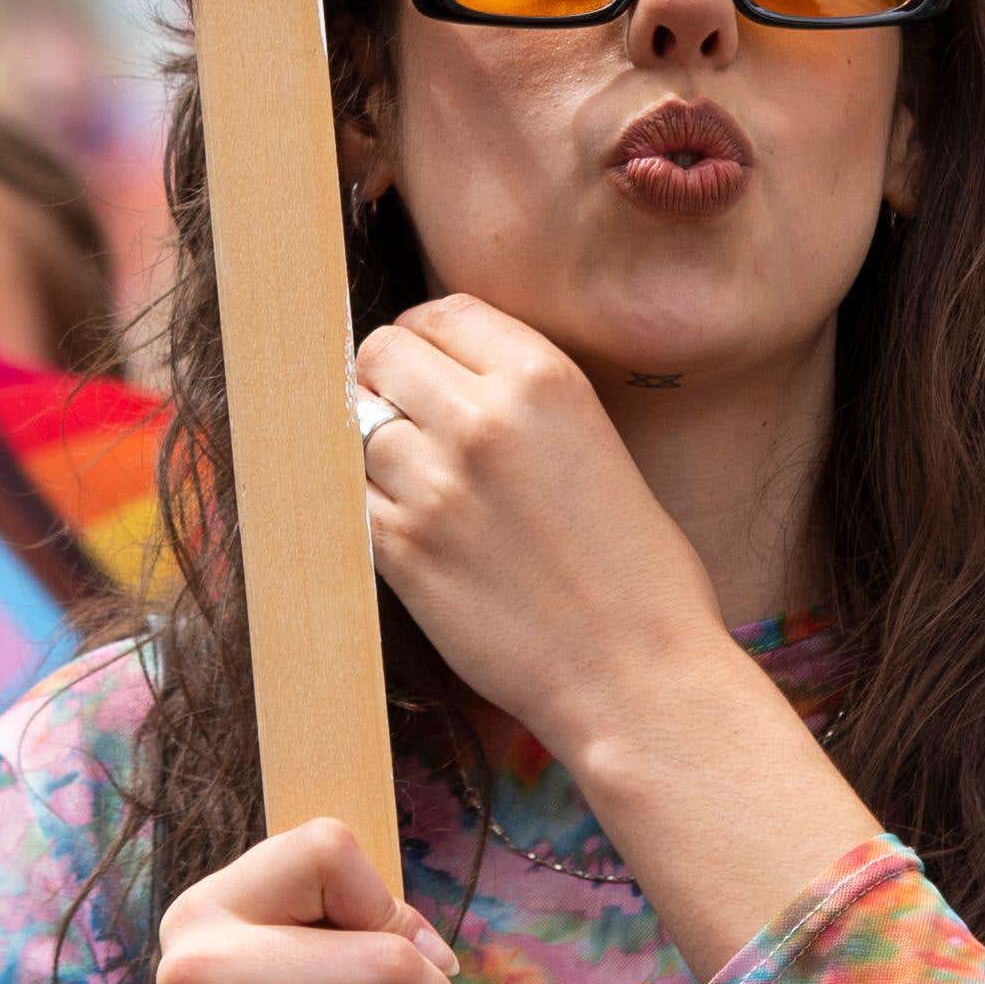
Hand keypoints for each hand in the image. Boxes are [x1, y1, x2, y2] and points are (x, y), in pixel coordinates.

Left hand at [352, 293, 733, 764]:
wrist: (635, 670)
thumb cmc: (636, 568)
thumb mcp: (596, 441)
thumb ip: (523, 398)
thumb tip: (445, 374)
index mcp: (545, 380)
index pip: (444, 312)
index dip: (425, 335)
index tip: (424, 361)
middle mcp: (483, 419)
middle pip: (383, 353)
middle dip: (384, 376)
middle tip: (400, 413)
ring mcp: (435, 484)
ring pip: (355, 424)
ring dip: (369, 443)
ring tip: (407, 477)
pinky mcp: (402, 548)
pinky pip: (348, 495)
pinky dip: (362, 501)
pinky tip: (401, 522)